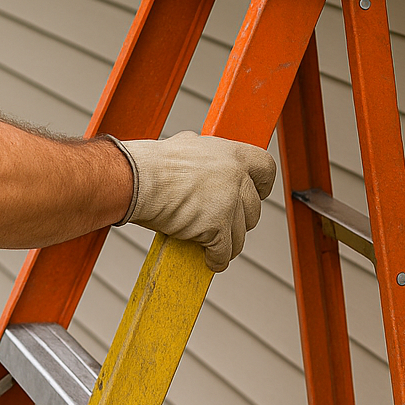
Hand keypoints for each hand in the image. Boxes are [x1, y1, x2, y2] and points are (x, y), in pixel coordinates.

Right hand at [113, 131, 275, 272]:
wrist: (137, 179)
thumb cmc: (153, 164)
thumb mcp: (187, 145)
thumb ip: (206, 155)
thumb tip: (204, 154)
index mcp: (230, 153)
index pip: (266, 168)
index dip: (261, 186)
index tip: (254, 195)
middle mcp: (236, 176)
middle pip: (253, 210)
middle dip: (237, 220)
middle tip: (218, 221)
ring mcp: (229, 202)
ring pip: (240, 236)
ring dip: (225, 242)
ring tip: (206, 240)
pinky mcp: (218, 227)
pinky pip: (224, 253)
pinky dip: (215, 259)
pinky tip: (205, 257)